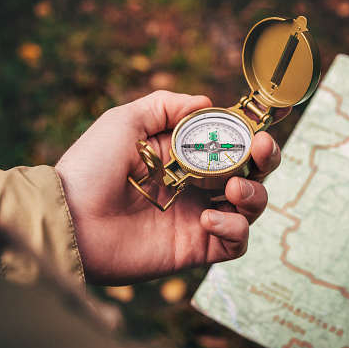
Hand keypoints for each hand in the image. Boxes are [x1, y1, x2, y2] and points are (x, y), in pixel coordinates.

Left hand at [55, 91, 289, 284]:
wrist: (72, 219)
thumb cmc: (93, 166)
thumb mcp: (126, 121)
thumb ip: (166, 105)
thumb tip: (207, 102)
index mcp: (186, 155)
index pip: (231, 141)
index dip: (255, 130)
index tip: (275, 116)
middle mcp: (198, 184)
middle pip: (252, 172)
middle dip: (266, 158)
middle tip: (261, 149)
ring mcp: (200, 216)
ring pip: (252, 206)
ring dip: (254, 194)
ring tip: (233, 188)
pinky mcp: (198, 245)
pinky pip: (236, 241)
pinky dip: (233, 228)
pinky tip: (207, 219)